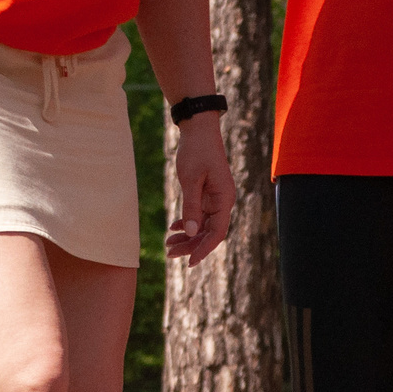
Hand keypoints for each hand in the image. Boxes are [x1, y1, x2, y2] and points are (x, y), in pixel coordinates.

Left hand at [166, 114, 234, 263]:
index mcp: (224, 200)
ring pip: (202, 226)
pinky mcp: (207, 195)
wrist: (198, 129)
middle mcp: (222, 202)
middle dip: (190, 245)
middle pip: (208, 233)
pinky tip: (173, 227)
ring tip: (168, 244)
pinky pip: (199, 216)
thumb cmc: (196, 151)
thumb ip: (191, 207)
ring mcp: (215, 199)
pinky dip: (187, 223)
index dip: (203, 249)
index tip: (189, 262)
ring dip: (187, 236)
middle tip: (169, 253)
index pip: (217, 233)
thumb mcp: (190, 180)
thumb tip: (191, 232)